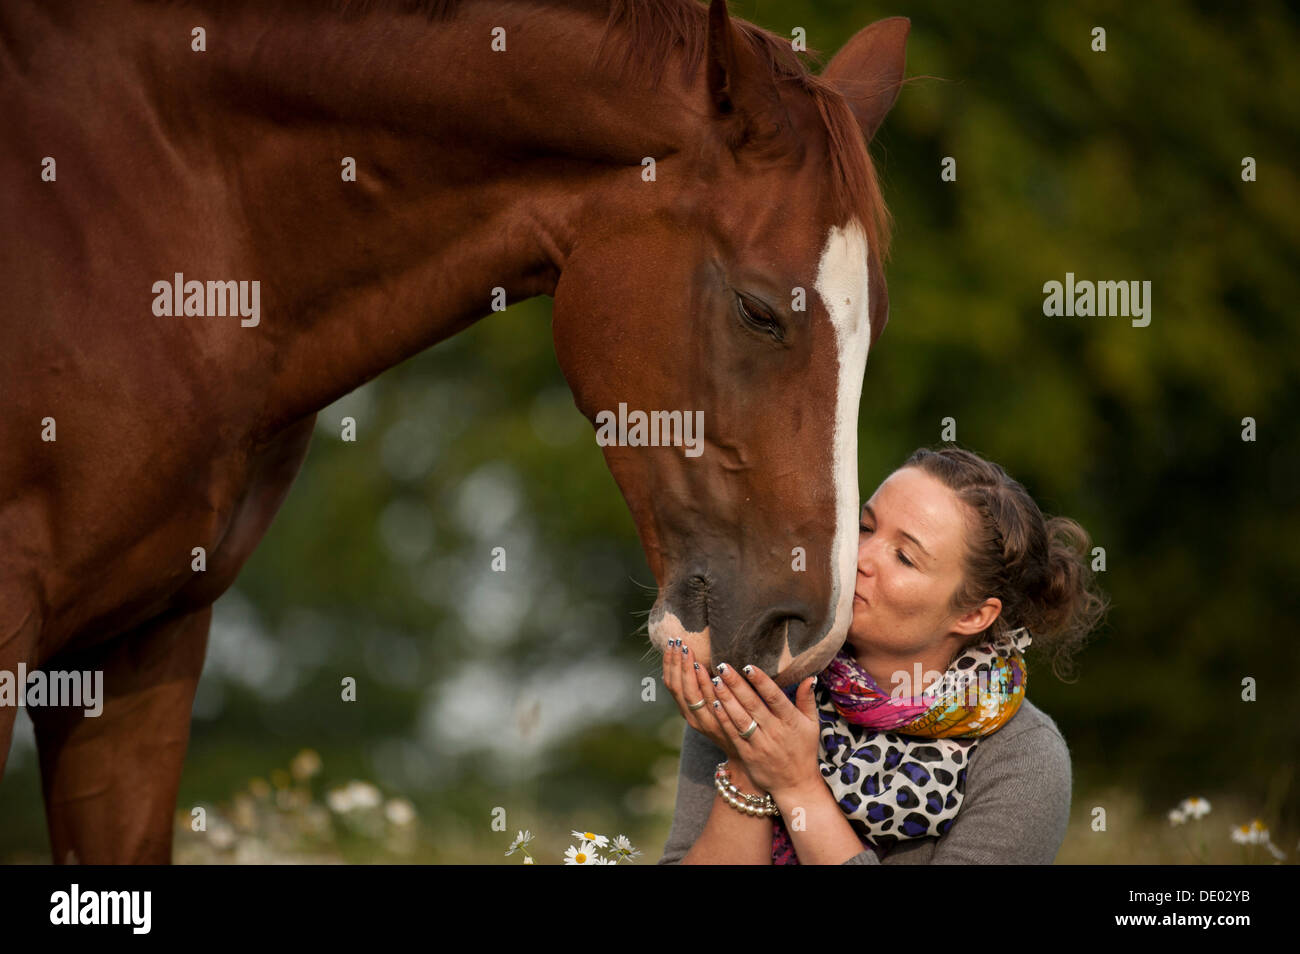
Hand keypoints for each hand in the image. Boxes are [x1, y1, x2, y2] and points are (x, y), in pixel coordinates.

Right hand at [661, 639, 741, 763]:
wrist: (747, 750)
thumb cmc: (731, 721)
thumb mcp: (713, 703)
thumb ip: (705, 684)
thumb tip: (701, 655)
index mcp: (687, 709)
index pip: (671, 683)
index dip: (669, 663)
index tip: (672, 642)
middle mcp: (691, 716)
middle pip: (676, 686)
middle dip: (675, 663)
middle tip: (678, 641)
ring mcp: (704, 721)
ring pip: (688, 693)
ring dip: (685, 670)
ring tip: (687, 650)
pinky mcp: (719, 724)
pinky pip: (708, 701)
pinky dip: (703, 685)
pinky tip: (704, 669)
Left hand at [709, 662, 821, 798]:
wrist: (795, 785)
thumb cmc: (804, 750)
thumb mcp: (812, 725)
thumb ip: (807, 700)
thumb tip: (810, 676)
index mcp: (791, 721)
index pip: (775, 697)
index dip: (761, 682)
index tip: (748, 666)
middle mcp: (775, 732)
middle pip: (753, 704)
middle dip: (737, 684)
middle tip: (723, 666)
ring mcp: (760, 744)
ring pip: (740, 718)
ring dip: (726, 699)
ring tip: (715, 681)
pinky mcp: (748, 755)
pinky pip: (733, 734)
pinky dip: (724, 719)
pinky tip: (714, 704)